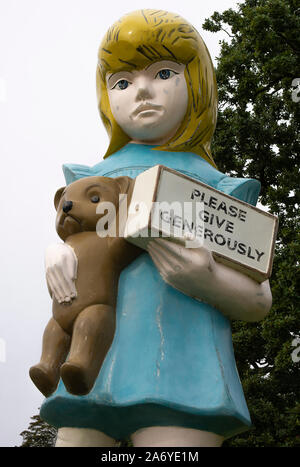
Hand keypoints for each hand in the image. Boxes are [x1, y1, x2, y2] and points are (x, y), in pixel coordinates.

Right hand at [45, 243, 77, 303]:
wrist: (54, 249)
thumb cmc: (67, 254)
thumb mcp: (72, 258)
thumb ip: (72, 268)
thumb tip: (73, 279)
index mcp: (61, 262)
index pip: (66, 278)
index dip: (70, 288)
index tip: (74, 296)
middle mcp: (53, 267)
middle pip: (60, 283)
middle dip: (65, 293)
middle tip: (70, 301)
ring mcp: (49, 271)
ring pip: (54, 285)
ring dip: (59, 295)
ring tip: (64, 302)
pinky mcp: (47, 274)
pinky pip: (50, 285)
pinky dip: (54, 292)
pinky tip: (58, 298)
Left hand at [147, 238, 271, 321]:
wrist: (207, 284)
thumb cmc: (206, 264)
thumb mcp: (205, 251)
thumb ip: (194, 241)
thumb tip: (186, 233)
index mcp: (188, 260)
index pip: (171, 248)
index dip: (162, 242)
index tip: (157, 236)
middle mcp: (179, 269)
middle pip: (163, 254)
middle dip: (156, 246)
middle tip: (150, 238)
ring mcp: (173, 276)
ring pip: (159, 261)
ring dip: (153, 253)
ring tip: (150, 245)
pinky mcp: (169, 281)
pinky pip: (159, 268)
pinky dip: (155, 261)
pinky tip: (153, 255)